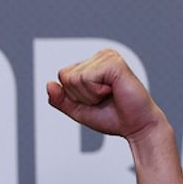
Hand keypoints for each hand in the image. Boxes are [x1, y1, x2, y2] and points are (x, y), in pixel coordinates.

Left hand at [47, 49, 165, 139]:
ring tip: (109, 95)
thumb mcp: (78, 110)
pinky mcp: (114, 62)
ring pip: (75, 78)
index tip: (94, 100)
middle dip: (80, 95)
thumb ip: (60, 99)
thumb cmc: (112, 117)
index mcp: (92, 64)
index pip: (63, 76)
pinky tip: (113, 91)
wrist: (136, 126)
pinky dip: (96, 92)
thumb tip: (48, 84)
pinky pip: (87, 78)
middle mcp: (100, 57)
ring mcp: (108, 57)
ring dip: (89, 95)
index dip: (73, 95)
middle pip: (66, 76)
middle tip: (102, 99)